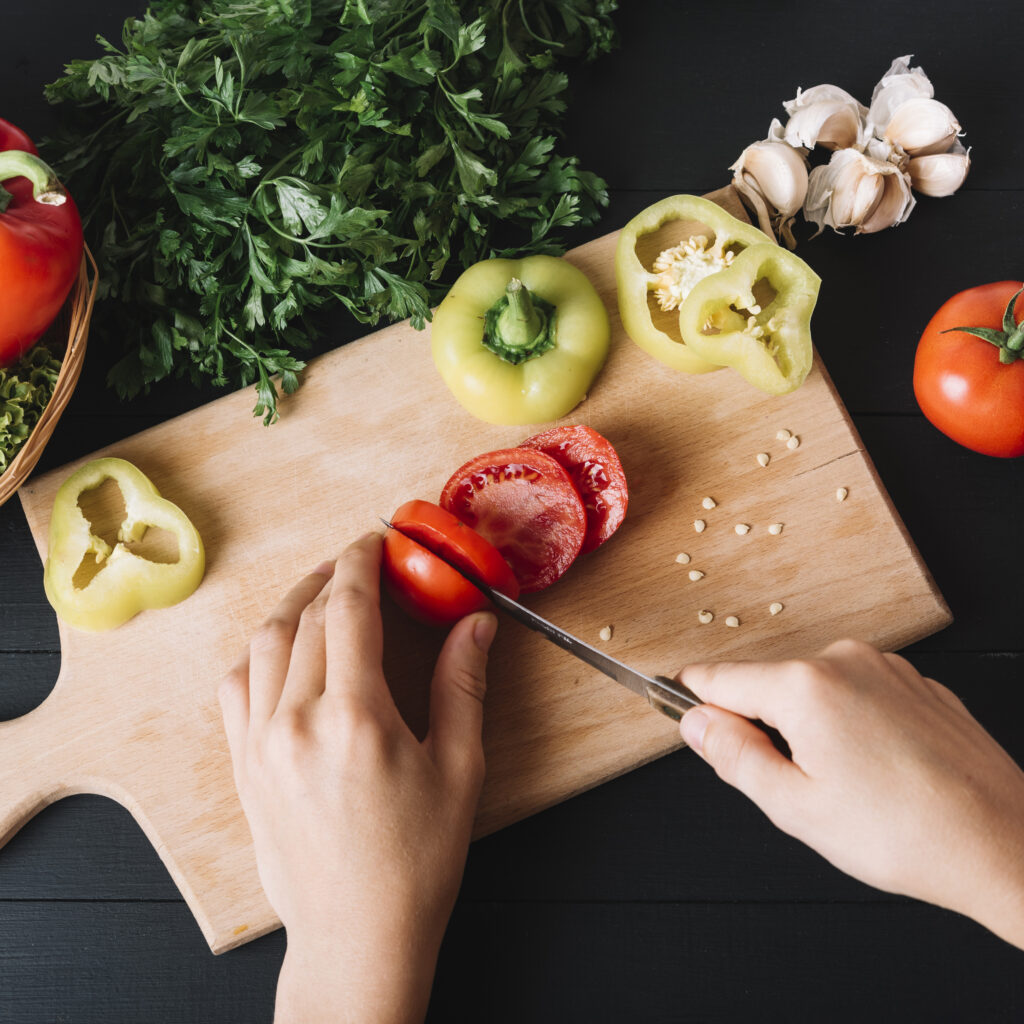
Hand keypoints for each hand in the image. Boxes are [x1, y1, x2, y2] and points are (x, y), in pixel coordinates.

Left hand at [218, 532, 496, 1023]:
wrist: (356, 936)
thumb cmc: (415, 863)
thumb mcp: (458, 769)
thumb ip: (464, 686)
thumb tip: (475, 624)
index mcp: (355, 718)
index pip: (347, 609)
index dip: (361, 563)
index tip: (375, 541)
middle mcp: (296, 722)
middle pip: (304, 617)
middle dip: (332, 576)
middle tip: (360, 562)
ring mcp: (259, 744)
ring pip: (263, 644)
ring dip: (292, 604)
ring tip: (321, 592)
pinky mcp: (243, 766)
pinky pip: (235, 686)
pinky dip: (258, 651)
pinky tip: (281, 647)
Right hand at [678, 639, 1023, 947]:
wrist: (1003, 843)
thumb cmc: (905, 833)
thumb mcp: (794, 807)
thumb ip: (733, 756)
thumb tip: (696, 723)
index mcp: (803, 686)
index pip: (719, 679)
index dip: (691, 698)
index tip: (675, 705)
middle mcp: (843, 661)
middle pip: (768, 685)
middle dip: (763, 726)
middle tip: (792, 785)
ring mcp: (885, 667)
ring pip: (815, 691)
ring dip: (810, 727)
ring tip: (848, 785)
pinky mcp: (917, 683)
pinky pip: (859, 694)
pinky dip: (852, 724)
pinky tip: (879, 772)